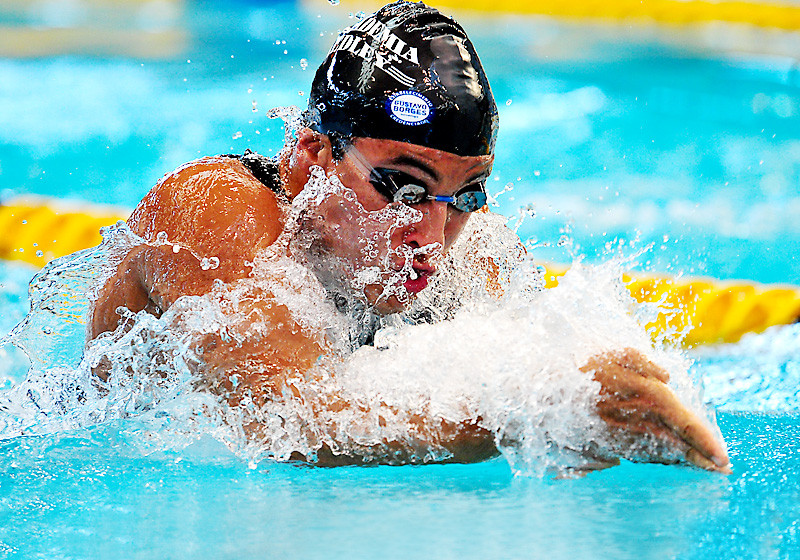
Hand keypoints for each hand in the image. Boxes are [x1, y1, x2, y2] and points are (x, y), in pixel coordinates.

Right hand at [580, 348, 730, 472]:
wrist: (542, 401)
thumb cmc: (579, 374)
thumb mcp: (613, 355)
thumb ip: (643, 362)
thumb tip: (667, 377)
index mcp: (647, 396)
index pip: (686, 422)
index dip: (706, 441)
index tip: (723, 458)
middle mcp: (638, 422)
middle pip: (676, 445)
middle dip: (696, 457)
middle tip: (716, 468)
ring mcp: (623, 440)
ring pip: (658, 454)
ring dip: (676, 459)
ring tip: (692, 461)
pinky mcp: (608, 450)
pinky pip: (637, 455)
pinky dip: (652, 456)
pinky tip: (658, 456)